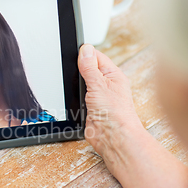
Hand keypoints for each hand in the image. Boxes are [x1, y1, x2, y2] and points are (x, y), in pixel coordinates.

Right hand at [78, 44, 187, 187]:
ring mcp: (98, 97)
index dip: (84, 54)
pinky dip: (75, 98)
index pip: (96, 57)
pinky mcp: (90, 109)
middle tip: (72, 71)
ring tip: (75, 86)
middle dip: (78, 70)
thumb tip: (85, 49)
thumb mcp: (99, 84)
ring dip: (76, 85)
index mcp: (113, 75)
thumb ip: (89, 67)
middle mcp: (106, 85)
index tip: (73, 53)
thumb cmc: (115, 113)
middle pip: (87, 69)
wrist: (113, 138)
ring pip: (82, 84)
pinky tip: (74, 98)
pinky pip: (79, 98)